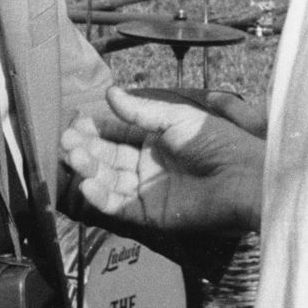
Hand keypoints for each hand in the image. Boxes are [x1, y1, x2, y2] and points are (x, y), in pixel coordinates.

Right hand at [60, 86, 265, 233]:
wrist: (241, 176)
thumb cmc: (216, 142)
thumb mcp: (176, 118)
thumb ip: (140, 111)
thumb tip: (109, 93)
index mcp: (155, 139)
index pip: (117, 133)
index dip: (96, 129)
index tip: (75, 123)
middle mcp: (148, 164)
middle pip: (108, 156)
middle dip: (87, 148)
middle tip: (66, 141)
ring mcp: (147, 189)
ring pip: (109, 180)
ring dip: (90, 169)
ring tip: (73, 157)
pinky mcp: (150, 213)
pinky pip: (119, 205)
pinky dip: (101, 196)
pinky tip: (88, 183)